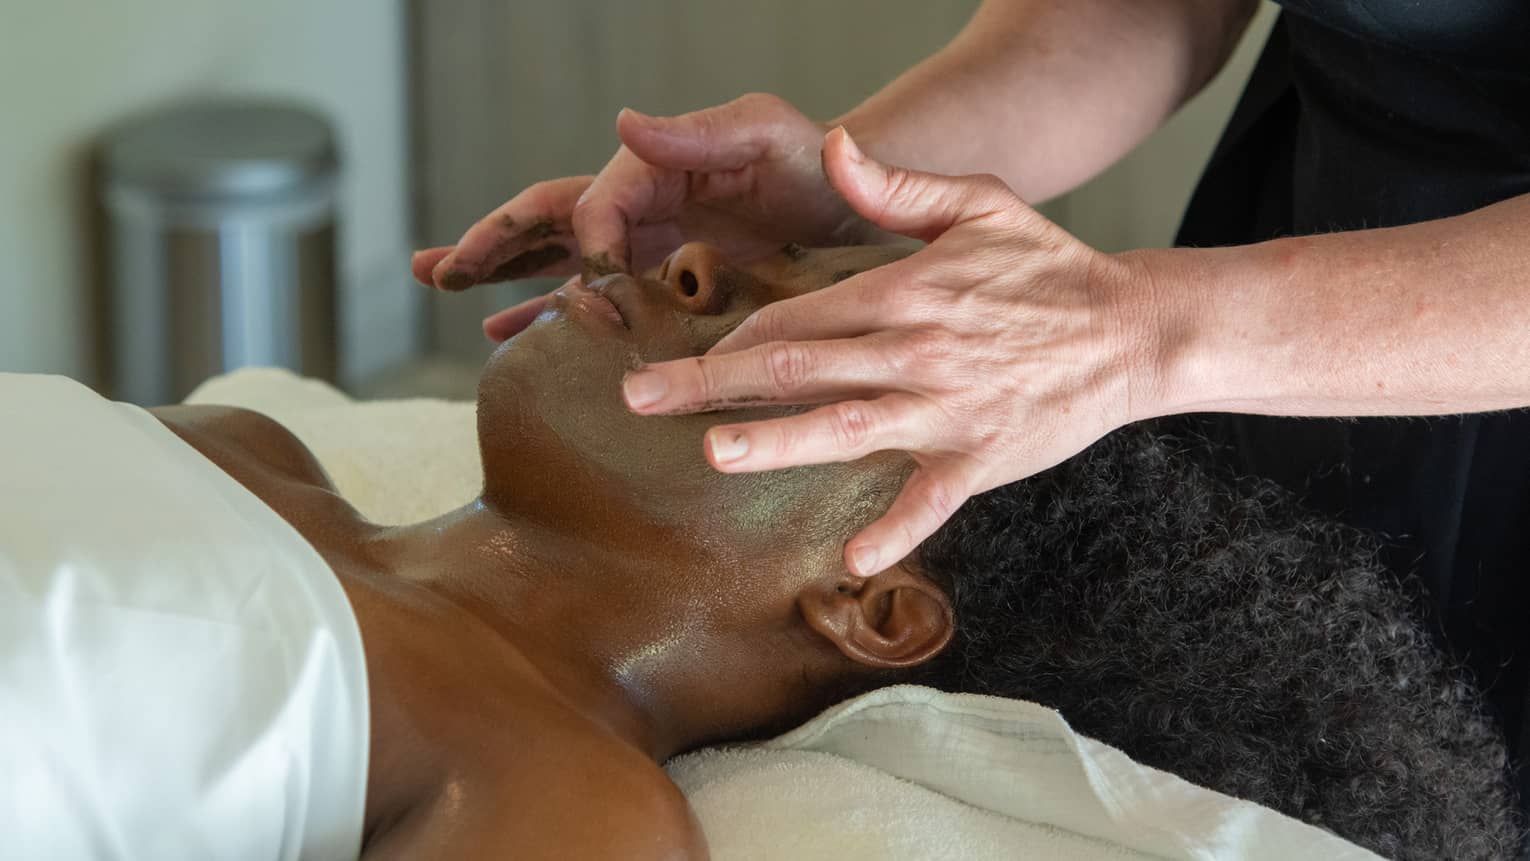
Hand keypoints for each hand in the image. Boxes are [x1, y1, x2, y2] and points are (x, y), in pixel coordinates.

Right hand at [411, 93, 867, 341]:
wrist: (856, 205)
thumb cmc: (816, 162)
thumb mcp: (763, 132)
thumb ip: (695, 132)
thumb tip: (623, 123)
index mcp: (654, 167)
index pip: (591, 205)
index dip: (583, 245)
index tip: (597, 288)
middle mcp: (637, 202)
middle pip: (544, 220)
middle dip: (488, 244)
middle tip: (435, 269)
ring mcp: (643, 243)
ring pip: (554, 260)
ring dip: (499, 277)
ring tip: (445, 289)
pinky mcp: (660, 280)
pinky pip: (593, 296)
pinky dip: (548, 312)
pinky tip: (509, 334)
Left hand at [621, 128, 1166, 576]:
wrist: (1132, 329)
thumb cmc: (1048, 267)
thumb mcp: (978, 205)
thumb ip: (896, 186)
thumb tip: (834, 148)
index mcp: (904, 291)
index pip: (799, 315)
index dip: (735, 336)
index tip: (686, 357)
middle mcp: (915, 350)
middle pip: (799, 368)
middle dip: (712, 382)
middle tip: (640, 399)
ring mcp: (948, 409)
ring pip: (846, 426)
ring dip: (778, 441)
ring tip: (713, 451)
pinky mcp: (983, 458)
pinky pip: (932, 500)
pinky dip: (897, 529)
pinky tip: (854, 562)